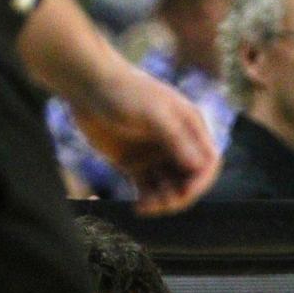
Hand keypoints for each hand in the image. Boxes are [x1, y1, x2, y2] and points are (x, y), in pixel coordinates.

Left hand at [72, 68, 218, 213]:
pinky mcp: (134, 164)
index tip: (186, 194)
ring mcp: (155, 155)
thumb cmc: (123, 91)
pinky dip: (147, 202)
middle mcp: (176, 143)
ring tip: (146, 206)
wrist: (86, 85)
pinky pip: (148, 190)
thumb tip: (199, 166)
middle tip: (162, 205)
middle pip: (190, 180)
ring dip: (163, 202)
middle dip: (180, 196)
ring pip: (169, 188)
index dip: (201, 182)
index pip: (207, 162)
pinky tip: (138, 207)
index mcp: (189, 127)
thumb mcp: (153, 112)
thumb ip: (176, 138)